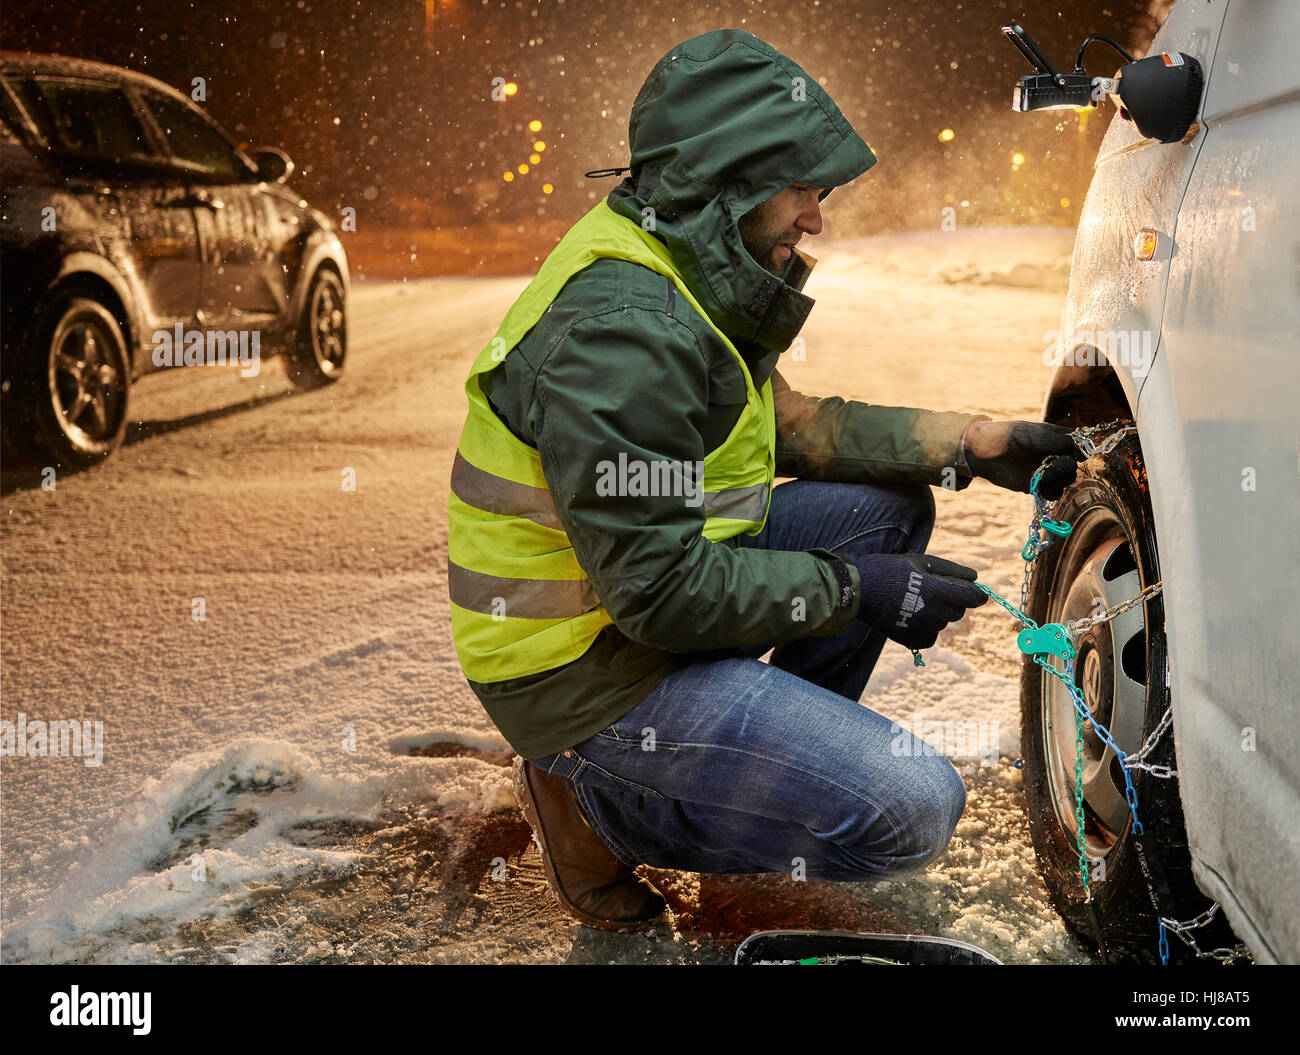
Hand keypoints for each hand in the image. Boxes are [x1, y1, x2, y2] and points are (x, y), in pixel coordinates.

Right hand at [847, 552, 988, 649]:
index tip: (972, 591)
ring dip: (936, 613)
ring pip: (943, 623)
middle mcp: (934, 614)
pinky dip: (926, 628)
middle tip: (930, 589)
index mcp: (939, 592)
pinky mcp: (910, 639)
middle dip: (952, 600)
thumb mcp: (921, 562)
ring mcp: (922, 629)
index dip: (976, 594)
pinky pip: (930, 637)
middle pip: (958, 611)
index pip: (974, 598)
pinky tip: (911, 616)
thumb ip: (951, 570)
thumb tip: (975, 577)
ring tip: (914, 600)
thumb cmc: (889, 570)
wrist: (857, 590)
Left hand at [961, 420, 1082, 499]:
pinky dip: (1050, 491)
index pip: (1079, 445)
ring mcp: (1045, 470)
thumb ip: (1058, 440)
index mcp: (1057, 438)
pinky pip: (1052, 492)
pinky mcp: (1035, 485)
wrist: (984, 450)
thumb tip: (1081, 448)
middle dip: (1067, 467)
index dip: (1081, 450)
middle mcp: (1054, 455)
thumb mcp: (1035, 434)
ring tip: (1045, 475)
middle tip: (1056, 465)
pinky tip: (1040, 484)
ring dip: (1060, 480)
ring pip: (1065, 480)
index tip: (1076, 453)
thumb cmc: (1009, 436)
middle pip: (1073, 466)